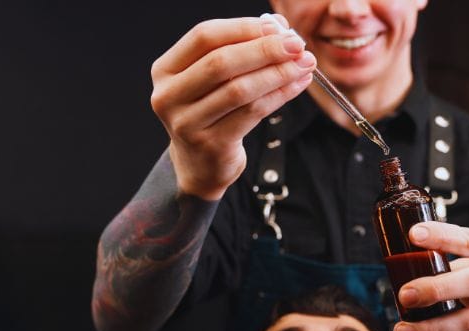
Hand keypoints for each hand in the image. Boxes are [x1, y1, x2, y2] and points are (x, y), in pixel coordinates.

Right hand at [150, 16, 315, 199]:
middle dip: (265, 49)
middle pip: (221, 62)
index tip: (277, 26)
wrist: (199, 166)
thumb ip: (238, 50)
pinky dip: (279, 96)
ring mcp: (187, 123)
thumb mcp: (213, 81)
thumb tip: (278, 27)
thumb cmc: (209, 114)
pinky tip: (297, 85)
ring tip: (304, 64)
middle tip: (297, 44)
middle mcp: (169, 96)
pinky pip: (252, 114)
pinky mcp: (212, 144)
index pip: (204, 37)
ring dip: (278, 73)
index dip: (243, 28)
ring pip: (240, 90)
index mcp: (165, 70)